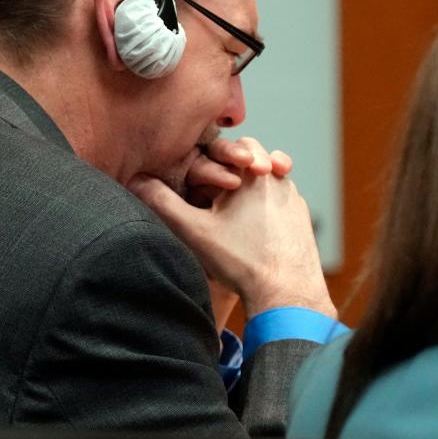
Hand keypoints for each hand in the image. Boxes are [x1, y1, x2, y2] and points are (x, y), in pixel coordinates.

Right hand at [129, 139, 334, 319]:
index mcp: (253, 171)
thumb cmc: (241, 259)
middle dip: (232, 167)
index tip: (201, 178)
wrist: (288, 292)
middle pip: (251, 158)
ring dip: (250, 185)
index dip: (212, 158)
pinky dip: (266, 204)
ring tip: (232, 208)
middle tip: (217, 188)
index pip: (230, 146)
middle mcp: (279, 178)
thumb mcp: (193, 230)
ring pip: (268, 178)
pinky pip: (281, 199)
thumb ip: (162, 202)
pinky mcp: (302, 218)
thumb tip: (135, 180)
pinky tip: (253, 227)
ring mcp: (294, 198)